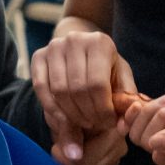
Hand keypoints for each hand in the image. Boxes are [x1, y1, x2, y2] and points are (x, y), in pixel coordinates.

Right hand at [32, 29, 133, 164]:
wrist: (83, 50)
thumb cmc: (106, 68)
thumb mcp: (122, 79)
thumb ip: (125, 101)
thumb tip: (124, 125)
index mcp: (100, 43)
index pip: (98, 84)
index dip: (103, 110)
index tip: (108, 123)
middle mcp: (75, 40)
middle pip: (77, 89)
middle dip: (88, 114)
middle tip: (95, 125)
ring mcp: (54, 46)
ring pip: (59, 91)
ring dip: (71, 115)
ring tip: (83, 123)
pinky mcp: (38, 55)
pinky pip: (41, 88)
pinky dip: (52, 109)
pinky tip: (64, 119)